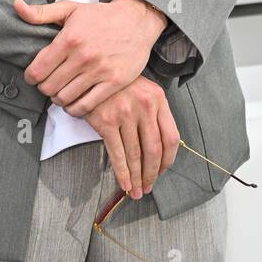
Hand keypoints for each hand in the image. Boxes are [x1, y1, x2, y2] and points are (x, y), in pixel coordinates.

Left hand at [15, 0, 166, 114]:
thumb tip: (16, 6)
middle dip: (44, 88)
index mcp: (69, 38)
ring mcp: (99, 71)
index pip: (37, 71)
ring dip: (58, 99)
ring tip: (60, 91)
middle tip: (48, 83)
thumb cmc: (100, 16)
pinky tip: (73, 102)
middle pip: (49, 87)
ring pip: (65, 99)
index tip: (34, 76)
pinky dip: (75, 109)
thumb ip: (41, 13)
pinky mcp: (114, 82)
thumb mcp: (70, 9)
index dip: (31, 77)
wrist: (136, 20)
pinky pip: (86, 106)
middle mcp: (83, 56)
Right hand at [85, 74, 179, 199]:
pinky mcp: (107, 120)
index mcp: (158, 98)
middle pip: (154, 149)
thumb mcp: (142, 90)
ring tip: (135, 191)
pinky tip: (124, 183)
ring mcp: (125, 112)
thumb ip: (154, 114)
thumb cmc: (118, 84)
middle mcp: (144, 105)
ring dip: (136, 178)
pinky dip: (122, 173)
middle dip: (151, 174)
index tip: (161, 171)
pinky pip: (117, 154)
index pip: (171, 137)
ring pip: (135, 155)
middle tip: (147, 187)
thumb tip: (160, 152)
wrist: (90, 71)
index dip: (168, 160)